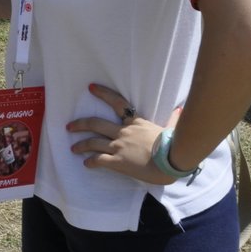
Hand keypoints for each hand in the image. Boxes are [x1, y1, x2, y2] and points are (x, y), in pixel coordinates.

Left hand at [67, 84, 182, 184]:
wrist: (171, 160)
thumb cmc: (173, 145)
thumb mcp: (171, 129)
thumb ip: (173, 119)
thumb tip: (181, 109)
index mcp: (136, 122)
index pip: (117, 103)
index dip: (103, 94)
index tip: (91, 88)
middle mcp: (123, 131)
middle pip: (96, 124)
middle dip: (80, 124)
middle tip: (69, 126)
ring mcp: (119, 146)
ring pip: (93, 142)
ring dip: (81, 145)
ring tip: (73, 148)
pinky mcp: (118, 161)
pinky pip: (99, 160)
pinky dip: (91, 162)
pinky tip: (86, 164)